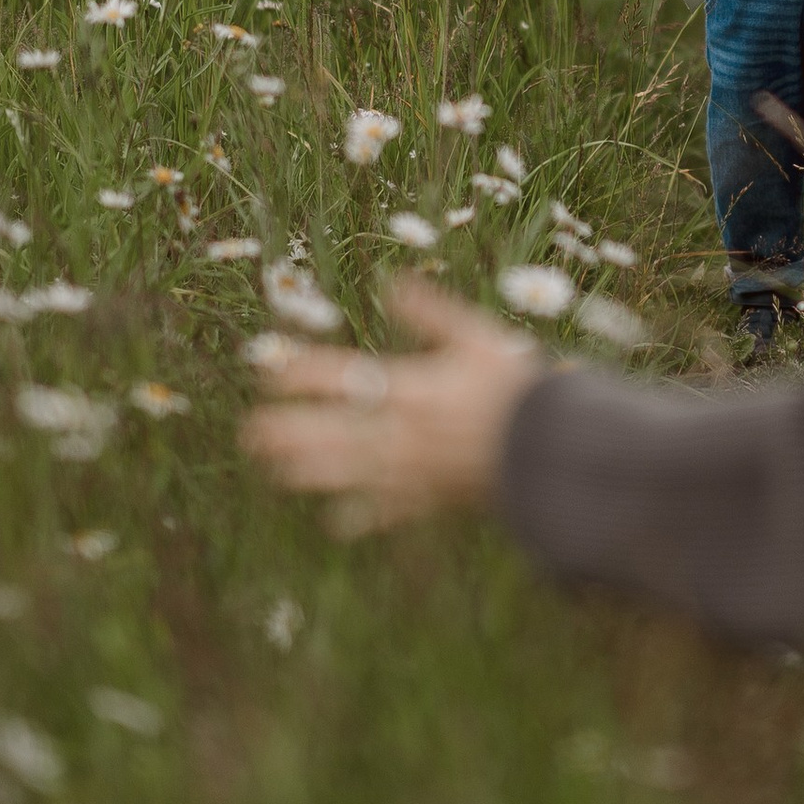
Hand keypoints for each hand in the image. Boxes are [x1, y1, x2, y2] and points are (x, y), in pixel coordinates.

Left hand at [245, 278, 539, 528]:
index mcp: (409, 387)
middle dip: (287, 431)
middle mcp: (400, 431)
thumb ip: (432, 313)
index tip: (268, 372)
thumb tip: (392, 282)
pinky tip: (336, 522)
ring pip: (345, 472)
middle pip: (329, 431)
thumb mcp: (478, 339)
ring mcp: (411, 470)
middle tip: (250, 432)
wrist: (552, 450)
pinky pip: (387, 511)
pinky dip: (361, 516)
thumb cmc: (518, 388)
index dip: (299, 375)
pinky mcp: (430, 499)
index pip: (340, 377)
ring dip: (307, 470)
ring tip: (274, 470)